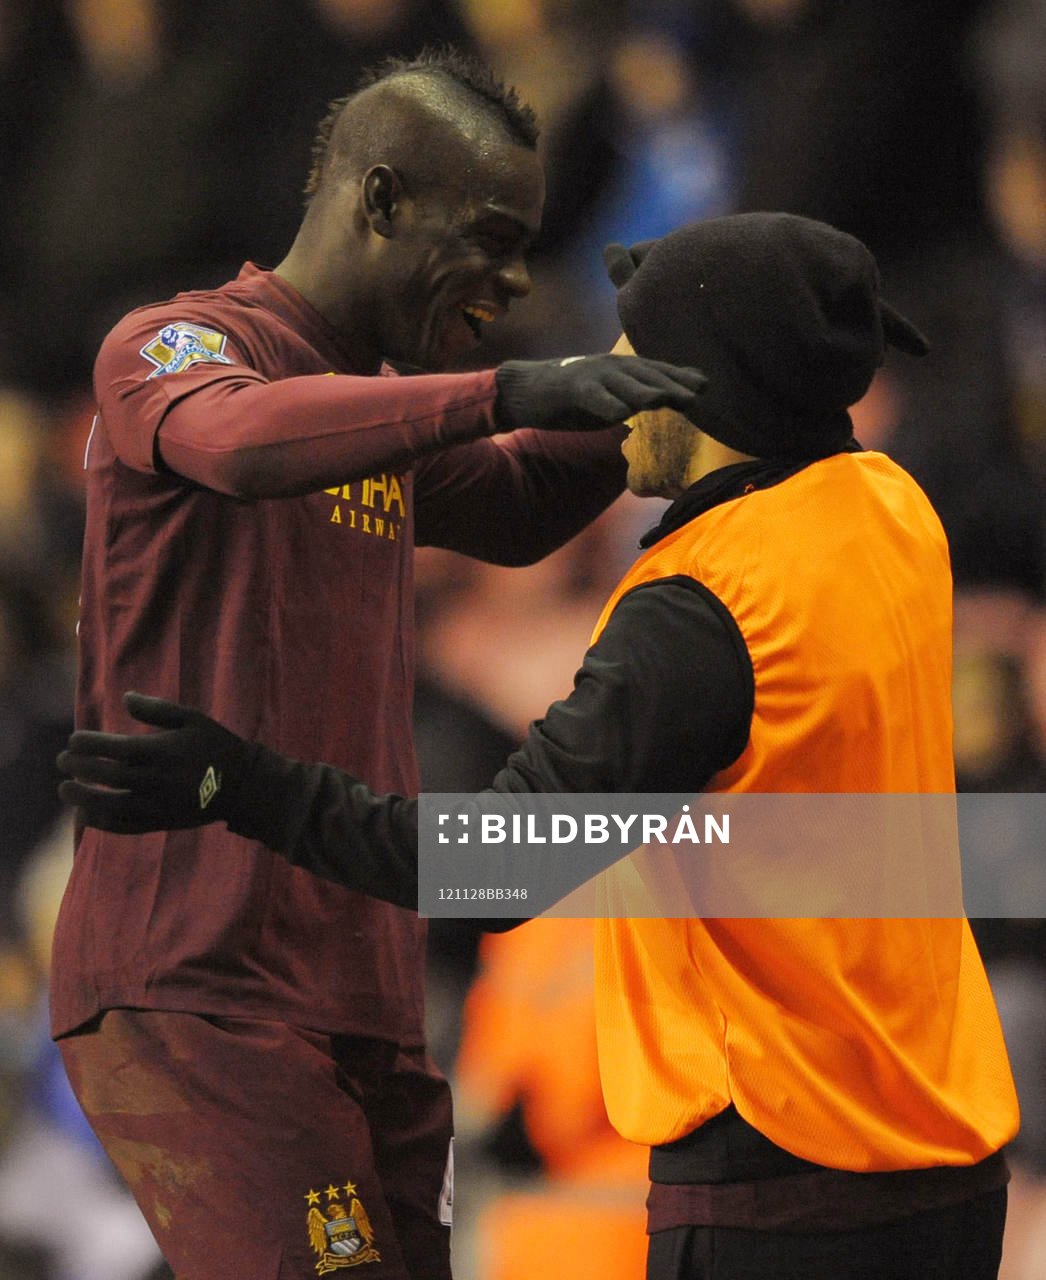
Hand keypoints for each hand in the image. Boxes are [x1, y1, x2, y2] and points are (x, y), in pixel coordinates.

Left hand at [57, 692, 247, 833]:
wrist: (243, 786)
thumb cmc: (216, 746)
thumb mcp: (193, 719)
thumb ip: (157, 709)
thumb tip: (126, 697)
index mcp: (162, 751)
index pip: (113, 748)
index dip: (87, 744)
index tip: (73, 740)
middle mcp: (156, 780)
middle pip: (106, 776)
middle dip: (78, 767)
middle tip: (62, 761)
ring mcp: (157, 805)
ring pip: (109, 805)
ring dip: (81, 798)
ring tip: (65, 789)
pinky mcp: (160, 823)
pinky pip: (123, 826)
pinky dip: (100, 822)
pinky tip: (85, 815)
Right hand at [494, 354, 705, 431]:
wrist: (528, 389)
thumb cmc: (573, 396)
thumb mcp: (609, 397)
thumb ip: (635, 397)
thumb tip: (665, 401)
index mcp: (622, 369)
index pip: (657, 371)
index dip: (680, 377)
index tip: (706, 386)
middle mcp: (612, 367)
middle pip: (646, 375)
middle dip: (671, 384)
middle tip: (695, 396)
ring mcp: (592, 375)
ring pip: (623, 383)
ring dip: (644, 391)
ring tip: (663, 400)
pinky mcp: (572, 388)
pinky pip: (592, 398)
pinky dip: (606, 405)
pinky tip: (620, 415)